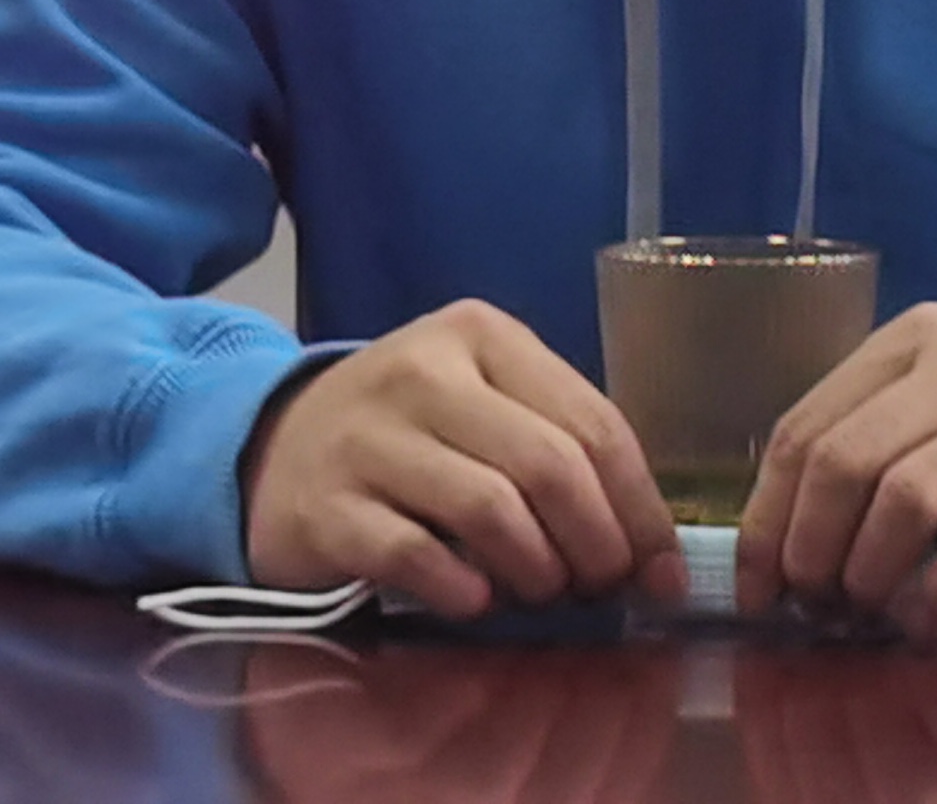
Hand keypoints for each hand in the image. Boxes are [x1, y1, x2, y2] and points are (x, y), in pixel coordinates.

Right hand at [241, 299, 682, 620]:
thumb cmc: (408, 436)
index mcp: (480, 335)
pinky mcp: (328, 507)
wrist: (274, 452)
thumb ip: (557, 450)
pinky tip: (474, 601)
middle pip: (550, 467)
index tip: (662, 572)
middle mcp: (424, 372)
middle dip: (597, 546)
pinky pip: (419, 556)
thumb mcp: (482, 407)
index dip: (640, 507)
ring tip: (540, 593)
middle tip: (601, 590)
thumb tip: (649, 548)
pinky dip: (464, 591)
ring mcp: (369, 437)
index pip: (592, 423)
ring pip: (492, 510)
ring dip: (537, 571)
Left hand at [735, 306, 936, 640]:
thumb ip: (876, 446)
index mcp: (918, 337)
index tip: (758, 588)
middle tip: (817, 608)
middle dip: (813, 552)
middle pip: (847, 462)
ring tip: (870, 615)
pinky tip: (929, 622)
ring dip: (871, 575)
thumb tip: (782, 544)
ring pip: (909, 497)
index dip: (768, 519)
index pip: (808, 428)